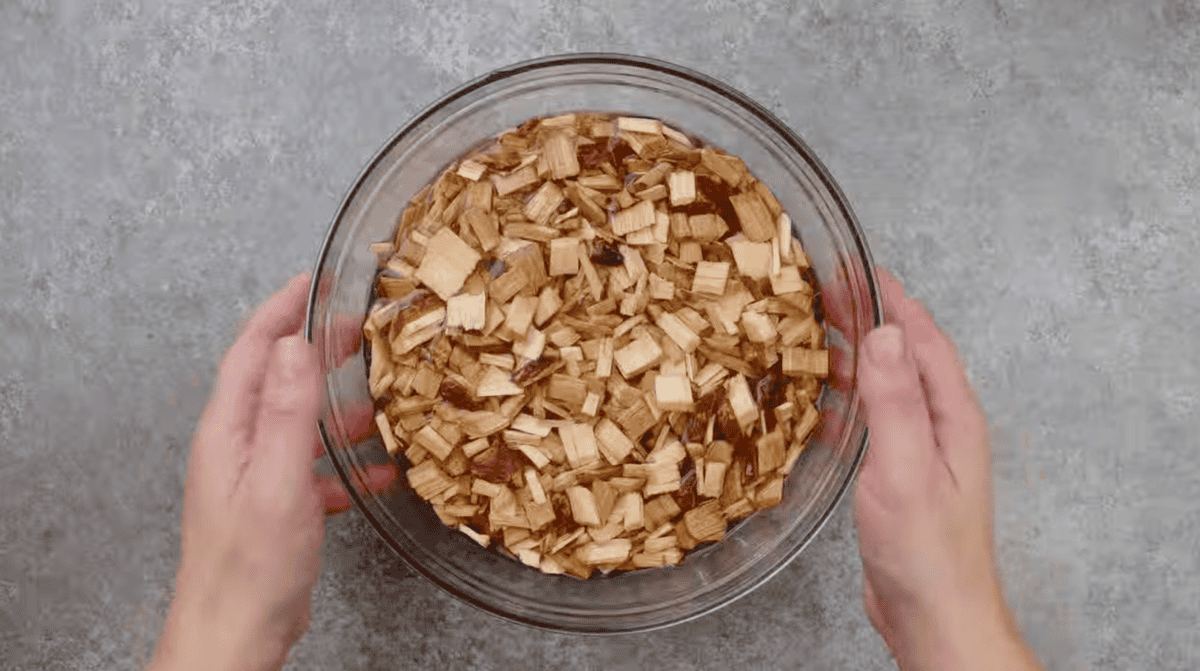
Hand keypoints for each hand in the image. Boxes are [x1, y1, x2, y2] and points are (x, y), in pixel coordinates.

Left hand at [151, 274, 395, 670]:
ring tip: (374, 399)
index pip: (250, 352)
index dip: (280, 312)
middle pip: (273, 380)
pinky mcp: (272, 508)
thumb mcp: (277, 482)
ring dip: (333, 407)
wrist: (233, 638)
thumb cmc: (250, 570)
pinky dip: (341, 462)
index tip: (311, 281)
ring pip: (296, 423)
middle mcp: (235, 448)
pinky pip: (310, 468)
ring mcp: (253, 478)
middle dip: (312, 350)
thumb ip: (285, 412)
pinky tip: (372, 473)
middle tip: (354, 328)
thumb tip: (290, 346)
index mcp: (228, 432)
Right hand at [854, 271, 1040, 670]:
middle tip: (831, 296)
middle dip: (872, 322)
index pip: (925, 341)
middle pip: (906, 358)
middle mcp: (943, 429)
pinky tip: (825, 404)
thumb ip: (895, 400)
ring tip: (822, 336)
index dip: (896, 303)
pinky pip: (875, 423)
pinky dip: (850, 402)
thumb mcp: (905, 468)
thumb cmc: (926, 554)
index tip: (865, 272)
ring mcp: (923, 454)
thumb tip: (883, 334)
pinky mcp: (901, 478)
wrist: (934, 617)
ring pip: (889, 389)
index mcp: (953, 418)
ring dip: (859, 358)